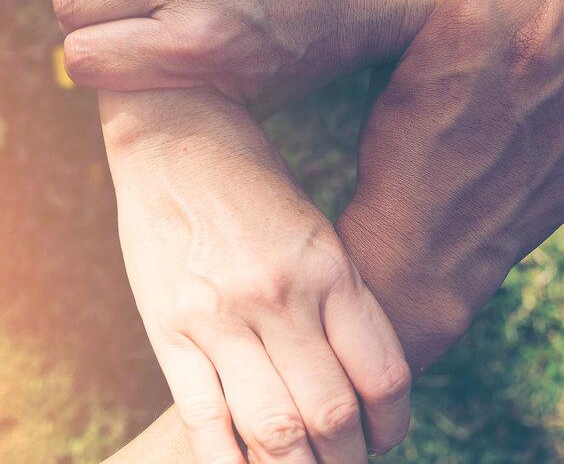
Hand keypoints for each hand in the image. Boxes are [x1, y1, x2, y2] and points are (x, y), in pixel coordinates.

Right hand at [106, 92, 411, 461]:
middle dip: (347, 459)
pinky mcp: (169, 326)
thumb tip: (352, 377)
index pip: (384, 377)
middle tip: (346, 461)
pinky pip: (204, 418)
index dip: (395, 424)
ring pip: (273, 430)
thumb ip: (337, 301)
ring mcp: (220, 315)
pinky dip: (230, 462)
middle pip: (331, 417)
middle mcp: (280, 296)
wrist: (175, 132)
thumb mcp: (315, 228)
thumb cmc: (254, 178)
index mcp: (329, 265)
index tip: (385, 433)